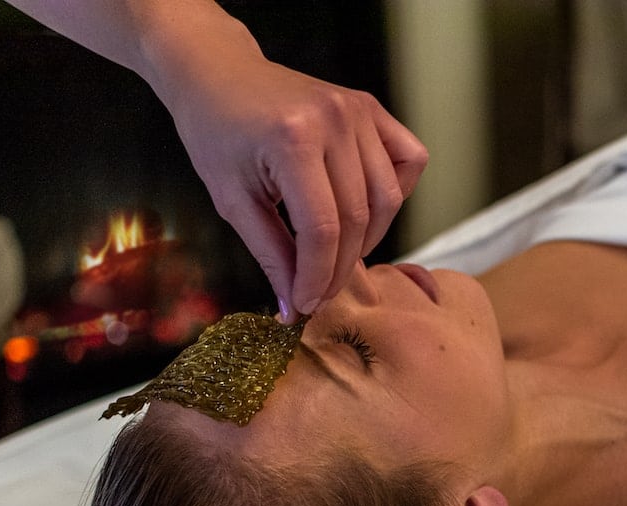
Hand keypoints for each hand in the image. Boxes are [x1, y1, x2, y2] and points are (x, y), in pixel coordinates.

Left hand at [163, 55, 427, 320]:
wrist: (218, 74)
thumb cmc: (217, 134)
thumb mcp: (233, 201)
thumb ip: (270, 255)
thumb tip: (294, 309)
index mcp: (293, 140)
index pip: (322, 229)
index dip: (317, 276)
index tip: (305, 304)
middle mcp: (334, 120)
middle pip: (357, 219)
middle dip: (340, 267)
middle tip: (319, 291)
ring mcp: (358, 110)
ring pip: (387, 198)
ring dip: (369, 239)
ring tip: (339, 254)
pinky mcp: (371, 108)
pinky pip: (409, 160)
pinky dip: (397, 192)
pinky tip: (367, 207)